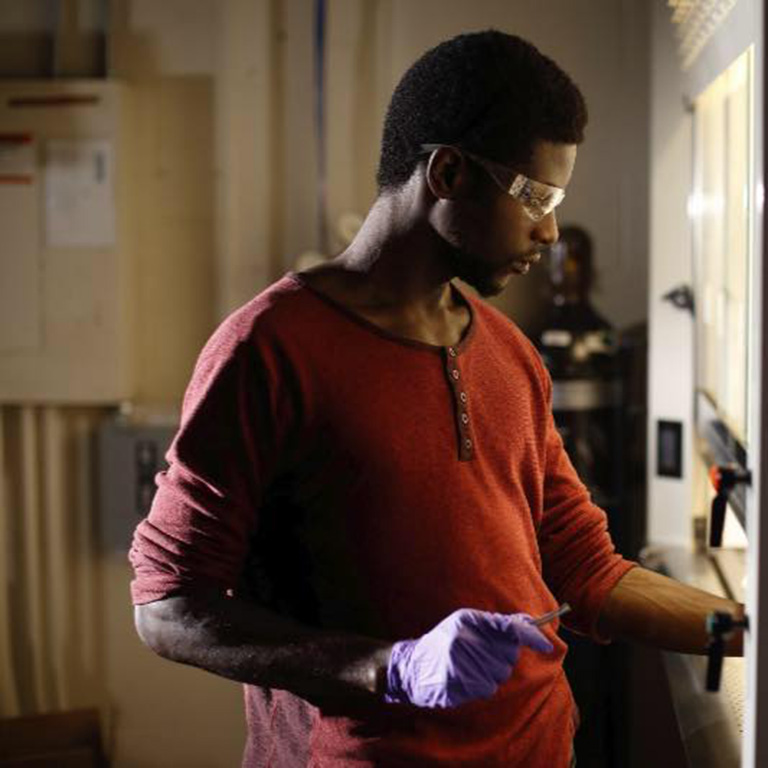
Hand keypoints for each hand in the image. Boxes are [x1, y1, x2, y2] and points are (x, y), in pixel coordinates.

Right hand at [384, 608, 552, 707]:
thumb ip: (496, 623)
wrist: (413, 667)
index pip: (509, 627)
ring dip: (492, 673)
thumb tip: (528, 622)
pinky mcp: (458, 683)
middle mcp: (465, 638)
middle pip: (508, 654)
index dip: (531, 637)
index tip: (547, 646)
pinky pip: (488, 688)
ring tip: (471, 667)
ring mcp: (460, 662)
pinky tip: (466, 679)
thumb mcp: (466, 625)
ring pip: (501, 673)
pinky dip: (482, 686)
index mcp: (468, 620)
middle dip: (502, 657)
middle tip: (483, 656)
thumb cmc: (444, 643)